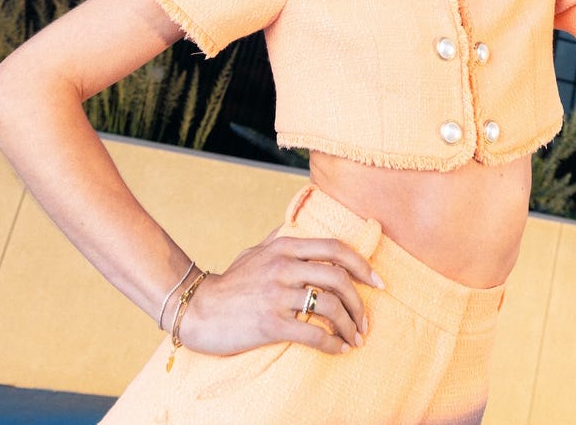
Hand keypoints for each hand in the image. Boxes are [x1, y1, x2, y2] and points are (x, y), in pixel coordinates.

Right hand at [179, 230, 382, 356]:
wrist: (198, 309)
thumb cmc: (230, 282)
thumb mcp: (255, 251)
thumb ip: (278, 240)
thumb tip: (297, 226)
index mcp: (284, 246)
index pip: (334, 248)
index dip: (361, 264)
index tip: (377, 282)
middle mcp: (284, 266)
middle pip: (337, 276)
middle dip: (359, 300)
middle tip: (366, 319)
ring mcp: (277, 294)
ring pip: (329, 305)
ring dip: (349, 325)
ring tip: (355, 338)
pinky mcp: (270, 323)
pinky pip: (312, 333)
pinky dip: (331, 343)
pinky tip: (338, 349)